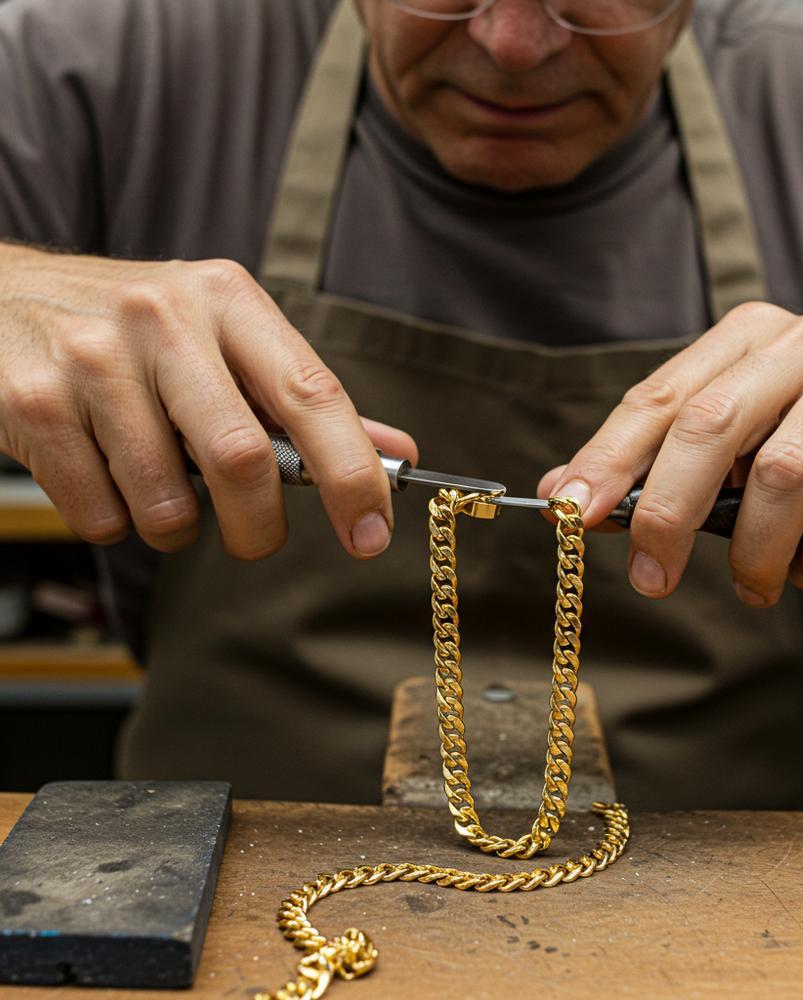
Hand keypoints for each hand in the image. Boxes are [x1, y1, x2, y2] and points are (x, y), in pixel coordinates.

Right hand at [0, 244, 416, 558]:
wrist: (0, 294)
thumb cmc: (136, 333)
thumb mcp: (224, 341)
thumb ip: (304, 401)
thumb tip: (396, 453)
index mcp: (229, 300)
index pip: (313, 395)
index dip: (352, 475)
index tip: (370, 536)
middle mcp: (164, 317)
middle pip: (241, 459)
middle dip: (257, 527)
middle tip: (253, 538)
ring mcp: (93, 357)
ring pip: (167, 502)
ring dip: (175, 526)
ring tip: (157, 487)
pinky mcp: (34, 402)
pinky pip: (102, 514)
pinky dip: (117, 521)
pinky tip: (103, 473)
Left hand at [538, 302, 802, 605]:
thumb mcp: (734, 454)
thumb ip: (653, 467)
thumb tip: (560, 493)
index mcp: (746, 339)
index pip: (659, 397)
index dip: (609, 457)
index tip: (572, 512)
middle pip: (711, 426)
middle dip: (668, 511)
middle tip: (652, 577)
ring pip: (783, 473)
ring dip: (756, 551)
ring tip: (755, 585)